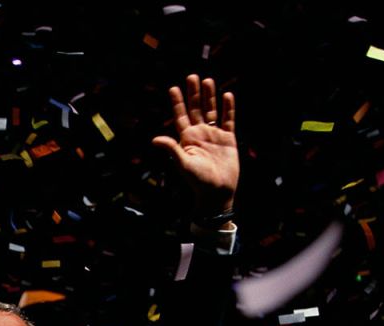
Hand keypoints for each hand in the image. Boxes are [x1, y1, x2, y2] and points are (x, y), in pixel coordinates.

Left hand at [151, 74, 238, 215]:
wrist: (217, 192)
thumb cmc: (198, 181)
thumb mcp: (183, 164)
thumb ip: (172, 149)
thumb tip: (155, 139)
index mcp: (187, 139)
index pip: (180, 116)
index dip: (177, 103)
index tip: (173, 88)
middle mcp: (199, 134)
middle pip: (196, 109)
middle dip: (193, 94)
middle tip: (192, 76)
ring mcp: (214, 135)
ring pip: (211, 111)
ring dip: (210, 97)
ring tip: (207, 80)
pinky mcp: (228, 139)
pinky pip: (228, 119)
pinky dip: (228, 108)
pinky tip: (227, 95)